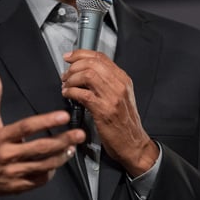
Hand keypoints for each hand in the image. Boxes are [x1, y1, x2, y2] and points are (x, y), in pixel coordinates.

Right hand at [0, 70, 86, 199]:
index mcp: (1, 137)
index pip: (26, 127)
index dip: (46, 121)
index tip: (64, 116)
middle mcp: (7, 155)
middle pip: (40, 148)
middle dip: (62, 141)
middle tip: (79, 134)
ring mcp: (13, 173)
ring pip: (42, 165)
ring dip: (60, 157)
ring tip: (72, 147)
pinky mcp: (17, 187)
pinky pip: (38, 180)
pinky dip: (50, 172)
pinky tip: (57, 163)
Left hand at [61, 50, 158, 176]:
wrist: (134, 144)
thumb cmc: (125, 123)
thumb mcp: (120, 97)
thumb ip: (106, 82)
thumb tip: (85, 72)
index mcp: (123, 79)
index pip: (100, 57)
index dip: (80, 54)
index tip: (69, 56)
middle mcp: (119, 85)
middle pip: (92, 63)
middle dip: (73, 67)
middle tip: (65, 75)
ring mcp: (112, 97)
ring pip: (87, 75)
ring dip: (71, 79)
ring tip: (66, 86)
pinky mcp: (104, 110)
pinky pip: (83, 94)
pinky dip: (71, 92)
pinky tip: (67, 95)